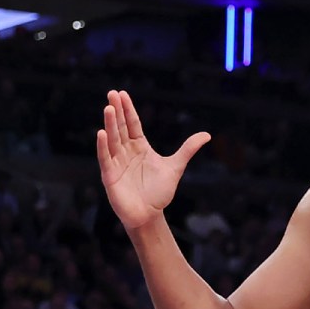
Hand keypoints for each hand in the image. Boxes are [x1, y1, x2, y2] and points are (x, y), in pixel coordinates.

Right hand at [96, 90, 210, 230]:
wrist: (150, 215)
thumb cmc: (159, 192)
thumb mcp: (176, 167)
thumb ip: (188, 149)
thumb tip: (207, 135)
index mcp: (140, 147)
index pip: (132, 124)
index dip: (128, 109)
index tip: (123, 94)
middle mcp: (126, 152)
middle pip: (121, 128)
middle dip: (117, 111)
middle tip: (112, 93)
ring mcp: (117, 163)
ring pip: (112, 140)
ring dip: (110, 124)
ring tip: (108, 108)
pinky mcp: (110, 176)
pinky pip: (105, 158)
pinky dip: (103, 146)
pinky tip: (102, 133)